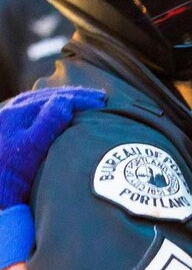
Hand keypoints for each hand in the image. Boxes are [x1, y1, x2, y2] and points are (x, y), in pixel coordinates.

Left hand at [0, 87, 104, 207]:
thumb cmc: (10, 173)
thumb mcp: (31, 146)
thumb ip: (48, 122)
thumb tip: (66, 101)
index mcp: (19, 112)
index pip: (56, 98)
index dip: (80, 99)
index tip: (102, 102)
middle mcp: (13, 112)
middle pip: (48, 97)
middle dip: (75, 97)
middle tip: (99, 98)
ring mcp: (10, 122)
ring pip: (42, 104)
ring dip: (64, 102)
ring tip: (85, 104)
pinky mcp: (10, 133)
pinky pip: (36, 114)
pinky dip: (54, 111)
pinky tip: (63, 117)